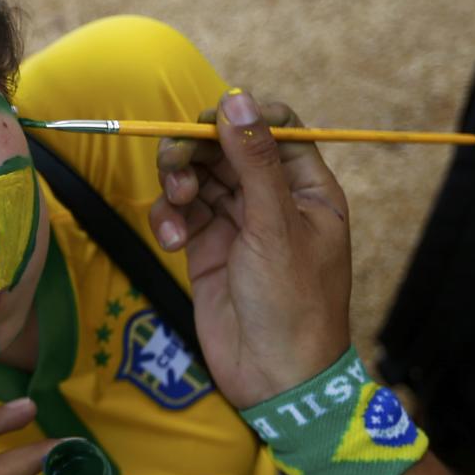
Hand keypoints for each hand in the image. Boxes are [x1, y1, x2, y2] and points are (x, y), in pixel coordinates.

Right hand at [149, 91, 351, 407]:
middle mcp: (270, 199)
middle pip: (224, 147)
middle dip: (196, 152)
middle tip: (177, 170)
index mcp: (305, 188)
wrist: (273, 378)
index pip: (274, 126)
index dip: (240, 117)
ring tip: (176, 211)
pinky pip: (180, 214)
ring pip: (197, 177)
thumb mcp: (275, 225)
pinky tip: (172, 243)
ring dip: (177, 184)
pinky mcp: (204, 249)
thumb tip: (236, 96)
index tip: (210, 124)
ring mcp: (235, 224)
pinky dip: (169, 220)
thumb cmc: (292, 302)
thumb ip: (253, 160)